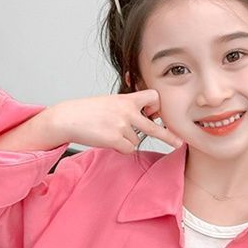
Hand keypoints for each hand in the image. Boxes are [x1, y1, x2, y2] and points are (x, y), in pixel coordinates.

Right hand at [53, 90, 183, 153]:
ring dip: (127, 140)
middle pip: (154, 126)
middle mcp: (127, 111)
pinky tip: (108, 140)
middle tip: (179, 142)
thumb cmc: (88, 111)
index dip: (156, 106)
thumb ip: (128, 107)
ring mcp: (122, 126)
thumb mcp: (111, 102)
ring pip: (137, 140)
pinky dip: (121, 148)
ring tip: (110, 132)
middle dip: (168, 135)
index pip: (153, 97)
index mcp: (127, 99)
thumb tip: (146, 118)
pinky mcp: (115, 139)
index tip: (154, 112)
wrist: (68, 118)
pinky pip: (128, 149)